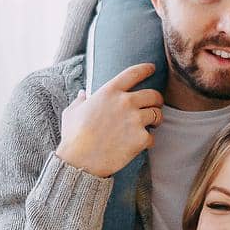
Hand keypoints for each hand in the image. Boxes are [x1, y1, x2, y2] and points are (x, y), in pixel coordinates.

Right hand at [55, 63, 164, 177]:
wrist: (81, 161)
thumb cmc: (73, 137)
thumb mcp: (71, 113)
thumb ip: (80, 101)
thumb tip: (82, 94)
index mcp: (109, 92)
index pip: (134, 73)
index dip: (146, 69)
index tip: (152, 68)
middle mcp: (125, 102)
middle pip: (153, 95)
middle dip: (157, 99)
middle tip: (155, 105)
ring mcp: (135, 120)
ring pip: (157, 114)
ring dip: (156, 119)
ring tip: (152, 124)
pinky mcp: (141, 138)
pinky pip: (153, 137)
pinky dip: (148, 141)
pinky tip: (140, 144)